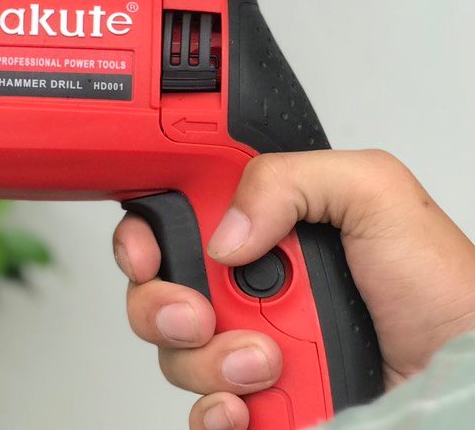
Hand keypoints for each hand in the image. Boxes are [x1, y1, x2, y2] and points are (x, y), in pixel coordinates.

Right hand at [113, 150, 474, 429]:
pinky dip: (215, 413)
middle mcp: (249, 291)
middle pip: (154, 289)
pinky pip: (202, 415)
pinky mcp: (261, 406)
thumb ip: (290, 178)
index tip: (146, 254)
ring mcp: (249, 350)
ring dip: (210, 360)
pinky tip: (248, 405)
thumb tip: (222, 233)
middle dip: (162, 303)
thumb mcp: (376, 194)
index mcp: (265, 230)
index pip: (171, 222)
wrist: (466, 382)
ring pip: (174, 355)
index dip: (142, 236)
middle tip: (201, 315)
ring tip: (269, 362)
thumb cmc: (443, 292)